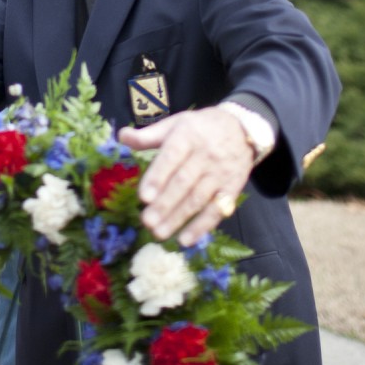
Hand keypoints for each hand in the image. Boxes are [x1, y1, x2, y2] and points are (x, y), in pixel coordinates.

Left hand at [118, 106, 253, 245]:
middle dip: (165, 204)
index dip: (158, 177)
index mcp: (187, 136)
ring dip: (178, 218)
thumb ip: (148, 135)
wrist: (242, 128)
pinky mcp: (232, 188)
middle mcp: (206, 155)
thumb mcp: (174, 124)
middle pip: (184, 182)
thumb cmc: (200, 128)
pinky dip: (202, 227)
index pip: (171, 158)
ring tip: (158, 233)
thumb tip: (121, 136)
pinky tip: (185, 240)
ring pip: (198, 199)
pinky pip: (218, 210)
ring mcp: (220, 174)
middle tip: (146, 221)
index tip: (144, 197)